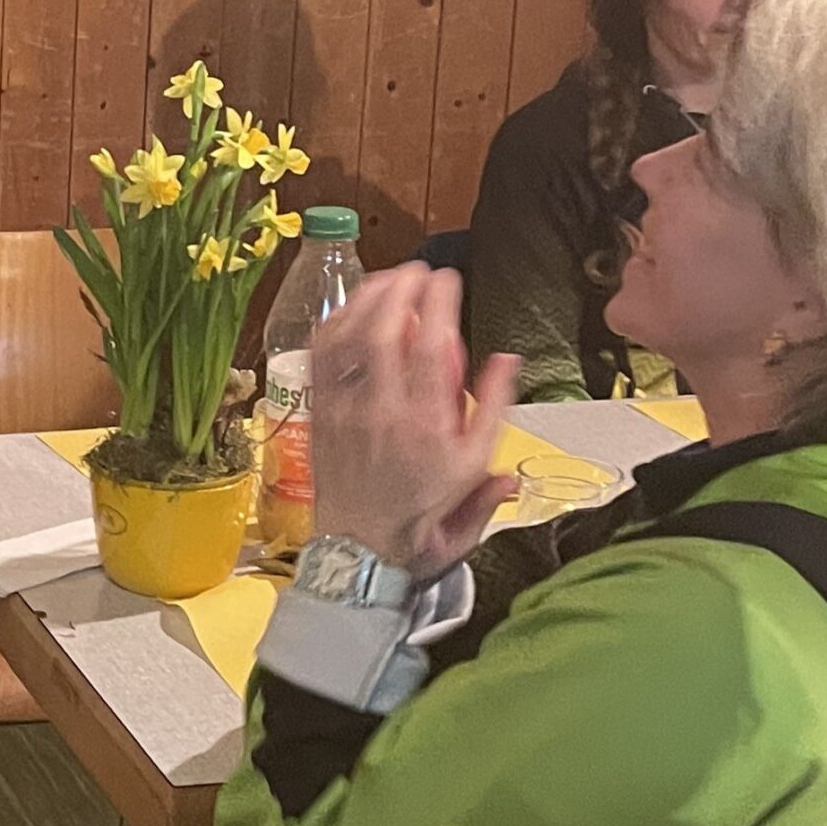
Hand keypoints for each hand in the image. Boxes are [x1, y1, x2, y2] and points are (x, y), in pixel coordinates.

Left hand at [309, 265, 520, 578]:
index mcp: (426, 429)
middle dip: (400, 290)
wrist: (362, 556)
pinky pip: (321, 360)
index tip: (448, 279)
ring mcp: (343, 413)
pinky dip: (335, 327)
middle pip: (384, 333)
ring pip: (348, 341)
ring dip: (366, 300)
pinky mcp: (318, 416)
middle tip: (418, 270)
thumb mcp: (475, 475)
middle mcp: (381, 415)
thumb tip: (508, 361)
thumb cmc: (424, 518)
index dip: (439, 304)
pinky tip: (350, 311)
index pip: (432, 349)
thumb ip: (493, 415)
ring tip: (387, 279)